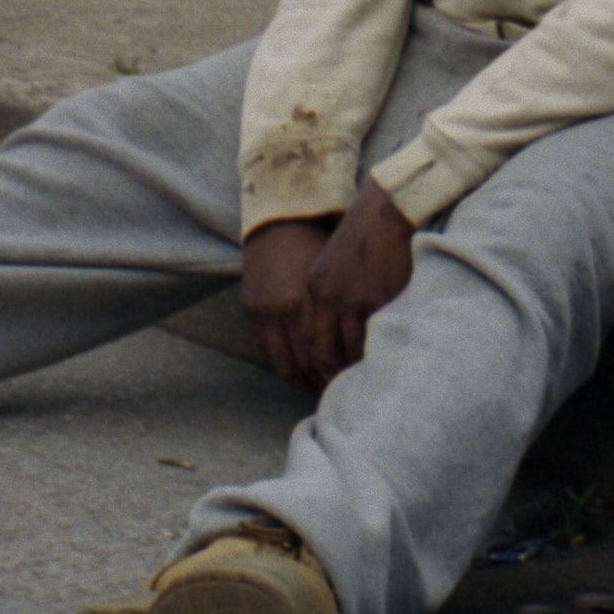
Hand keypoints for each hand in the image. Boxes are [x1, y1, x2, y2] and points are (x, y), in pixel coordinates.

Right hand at [240, 218, 336, 388]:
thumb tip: (363, 350)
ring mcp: (263, 312)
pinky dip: (284, 361)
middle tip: (339, 393)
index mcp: (309, 303)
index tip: (352, 384)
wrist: (282, 220)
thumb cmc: (321, 247)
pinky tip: (300, 369)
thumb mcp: (335, 280)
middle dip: (323, 383)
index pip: (325, 357)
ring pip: (284, 364)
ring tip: (320, 388)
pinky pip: (267, 348)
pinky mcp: (250, 309)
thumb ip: (343, 314)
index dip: (339, 375)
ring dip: (303, 380)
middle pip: (305, 366)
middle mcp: (283, 311)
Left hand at [298, 181, 417, 389]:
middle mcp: (326, 296)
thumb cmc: (365, 239)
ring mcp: (351, 299)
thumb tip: (334, 338)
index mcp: (313, 288)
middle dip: (330, 376)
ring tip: (362, 384)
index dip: (314, 366)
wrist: (388, 212)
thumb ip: (328, 298)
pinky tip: (381, 362)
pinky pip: (373, 338)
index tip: (324, 381)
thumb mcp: (333, 266)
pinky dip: (375, 354)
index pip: (307, 339)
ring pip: (348, 349)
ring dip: (353, 370)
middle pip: (322, 351)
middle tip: (342, 393)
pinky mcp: (376, 300)